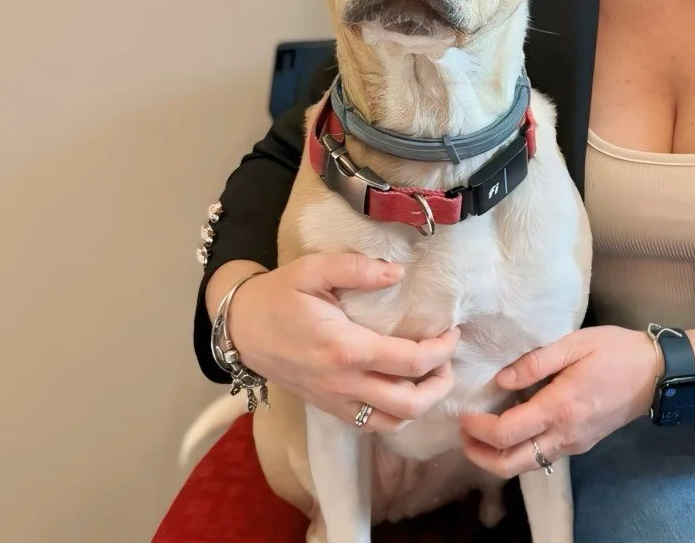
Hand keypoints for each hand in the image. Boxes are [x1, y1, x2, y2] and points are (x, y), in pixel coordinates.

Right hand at [216, 253, 459, 432]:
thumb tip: (397, 273)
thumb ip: (357, 269)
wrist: (240, 328)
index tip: (453, 333)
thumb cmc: (279, 295)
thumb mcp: (314, 269)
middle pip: (409, 404)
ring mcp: (335, 401)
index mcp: (345, 348)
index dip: (441, 351)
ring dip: (420, 405)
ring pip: (391, 424)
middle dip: (440, 385)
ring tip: (431, 377)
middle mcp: (343, 383)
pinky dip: (394, 415)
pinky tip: (402, 389)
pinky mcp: (328, 408)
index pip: (410, 362)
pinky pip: (370, 426)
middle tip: (448, 360)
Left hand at [459, 326, 660, 477]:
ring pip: (525, 466)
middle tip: (463, 433)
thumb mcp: (574, 344)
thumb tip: (501, 379)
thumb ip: (535, 362)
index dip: (478, 429)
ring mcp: (573, 444)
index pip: (506, 433)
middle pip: (510, 464)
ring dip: (497, 457)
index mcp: (559, 408)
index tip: (463, 414)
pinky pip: (542, 457)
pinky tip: (512, 428)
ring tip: (481, 433)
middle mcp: (564, 435)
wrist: (655, 373)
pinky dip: (519, 450)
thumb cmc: (614, 351)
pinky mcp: (580, 444)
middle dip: (480, 455)